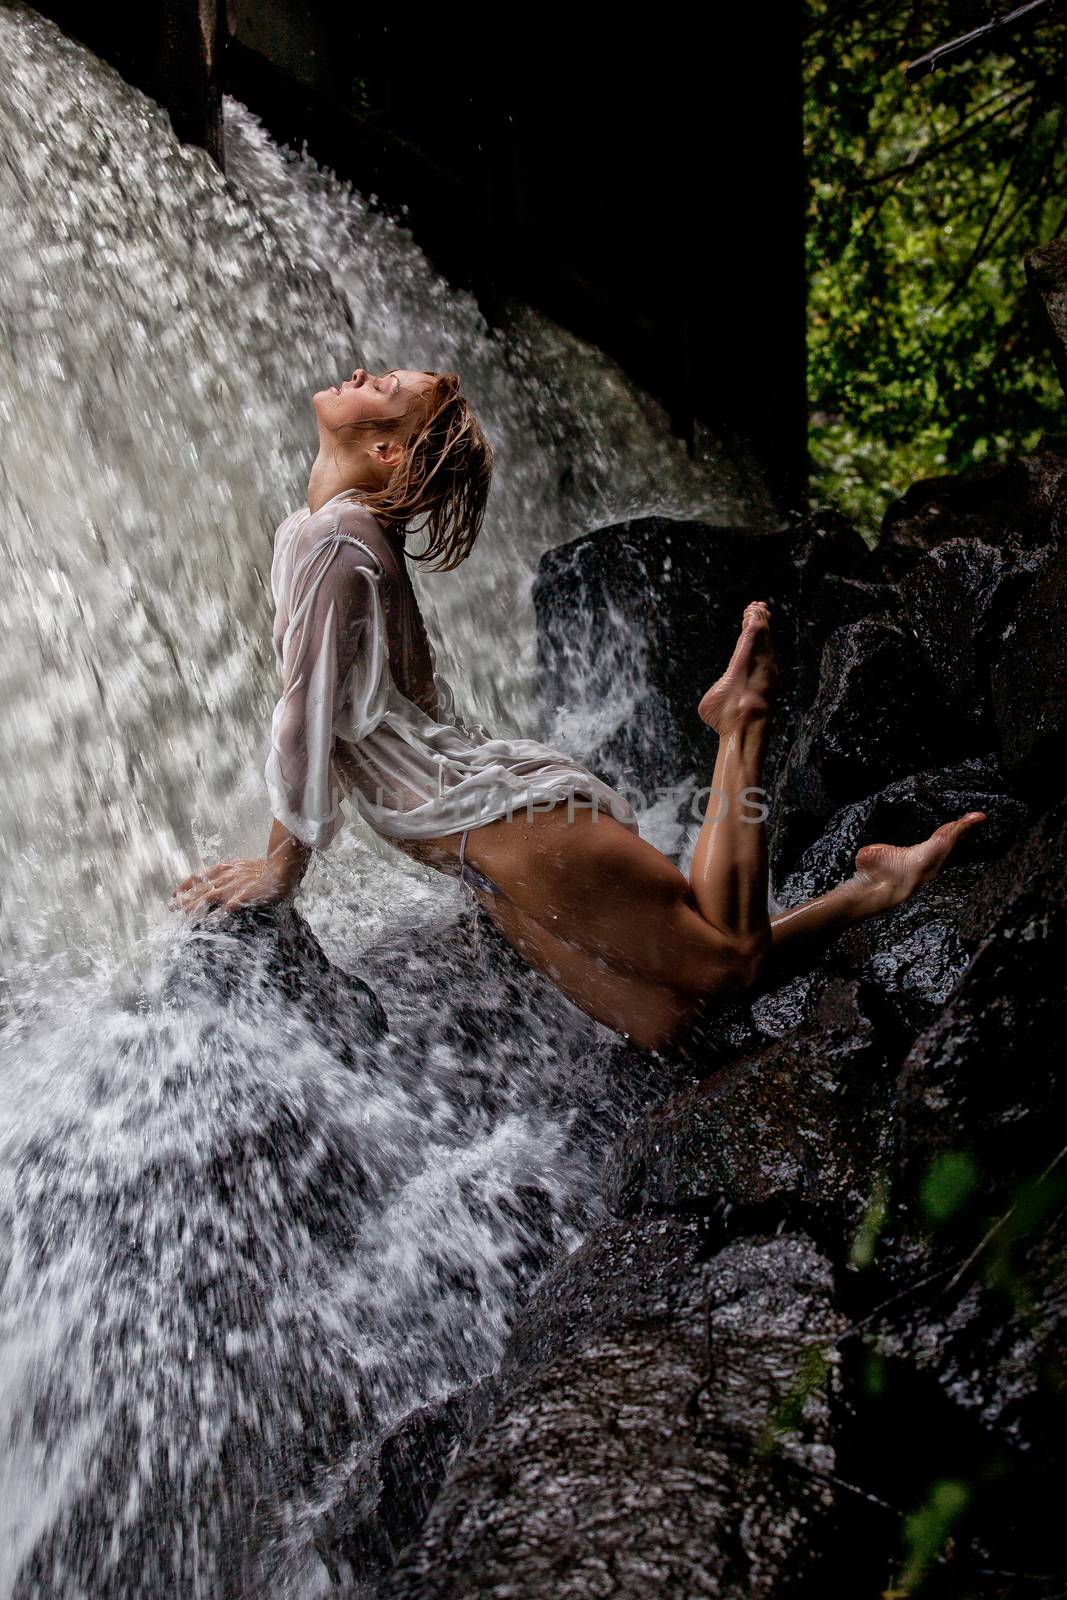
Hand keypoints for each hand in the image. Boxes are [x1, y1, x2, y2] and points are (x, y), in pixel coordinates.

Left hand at [169, 856, 292, 918]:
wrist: (281, 867)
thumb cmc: (265, 868)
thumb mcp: (243, 865)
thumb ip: (230, 872)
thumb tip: (220, 878)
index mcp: (224, 869)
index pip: (198, 876)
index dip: (185, 885)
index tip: (174, 893)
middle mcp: (225, 877)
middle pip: (200, 889)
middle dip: (184, 898)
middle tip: (172, 907)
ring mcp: (234, 886)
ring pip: (208, 897)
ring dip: (194, 906)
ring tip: (183, 914)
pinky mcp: (243, 896)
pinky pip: (226, 908)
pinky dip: (216, 915)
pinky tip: (208, 922)